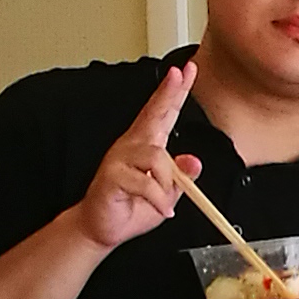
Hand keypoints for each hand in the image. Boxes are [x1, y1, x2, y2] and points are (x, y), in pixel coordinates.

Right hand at [74, 60, 202, 254]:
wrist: (103, 228)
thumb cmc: (132, 208)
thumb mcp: (167, 194)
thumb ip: (182, 178)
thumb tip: (195, 161)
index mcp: (146, 146)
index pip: (163, 113)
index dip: (174, 92)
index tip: (186, 71)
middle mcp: (132, 146)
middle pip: (153, 114)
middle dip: (169, 93)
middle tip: (181, 74)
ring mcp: (119, 158)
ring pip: (156, 156)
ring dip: (166, 182)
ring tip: (164, 199)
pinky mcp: (112, 175)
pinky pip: (144, 182)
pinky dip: (157, 198)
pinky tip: (160, 209)